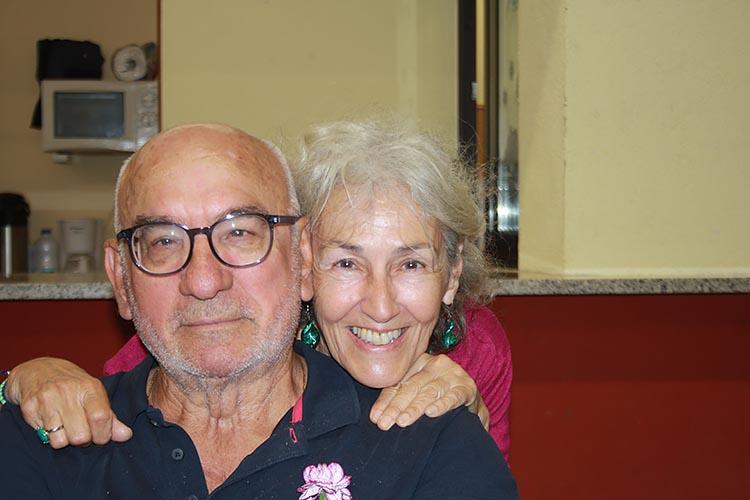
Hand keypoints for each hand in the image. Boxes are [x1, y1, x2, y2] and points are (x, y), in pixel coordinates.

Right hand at [6, 358, 131, 448]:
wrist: (38, 370)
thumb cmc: (73, 386)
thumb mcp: (94, 395)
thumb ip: (110, 417)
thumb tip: (126, 436)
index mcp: (90, 388)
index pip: (100, 417)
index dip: (103, 435)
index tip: (101, 437)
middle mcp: (68, 392)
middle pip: (80, 436)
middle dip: (83, 440)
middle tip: (81, 431)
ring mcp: (47, 399)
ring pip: (60, 441)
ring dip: (65, 439)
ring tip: (65, 427)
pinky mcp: (29, 408)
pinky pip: (43, 436)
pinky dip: (48, 435)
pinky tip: (51, 422)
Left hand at [369, 353, 487, 430]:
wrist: (471, 403)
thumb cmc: (438, 398)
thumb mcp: (418, 394)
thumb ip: (400, 398)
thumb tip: (376, 417)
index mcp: (419, 362)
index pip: (398, 382)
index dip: (385, 400)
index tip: (375, 418)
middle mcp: (435, 364)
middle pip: (411, 386)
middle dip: (396, 406)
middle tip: (385, 424)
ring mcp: (453, 374)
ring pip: (429, 391)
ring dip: (414, 408)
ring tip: (402, 421)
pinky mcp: (467, 387)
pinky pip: (453, 396)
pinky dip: (442, 404)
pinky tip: (431, 413)